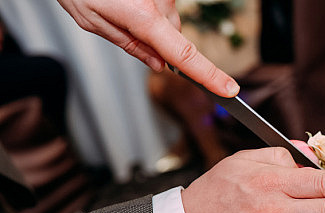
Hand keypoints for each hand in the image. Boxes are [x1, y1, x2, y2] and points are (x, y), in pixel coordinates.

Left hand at [55, 0, 238, 96]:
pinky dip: (149, 7)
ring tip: (121, 6)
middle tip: (125, 28)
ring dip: (150, 21)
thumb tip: (157, 64)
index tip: (229, 90)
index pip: (185, 56)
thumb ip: (130, 46)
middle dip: (157, 42)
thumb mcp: (94, 22)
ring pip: (168, 20)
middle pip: (174, 37)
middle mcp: (160, 2)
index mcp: (143, 17)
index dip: (209, 76)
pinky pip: (163, 4)